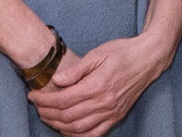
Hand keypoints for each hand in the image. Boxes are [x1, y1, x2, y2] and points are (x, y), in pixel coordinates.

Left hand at [26, 35, 171, 136]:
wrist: (148, 59)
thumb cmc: (122, 52)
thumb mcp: (97, 53)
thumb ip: (76, 69)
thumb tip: (56, 80)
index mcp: (97, 85)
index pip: (63, 99)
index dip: (44, 100)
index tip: (33, 95)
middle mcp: (104, 102)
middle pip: (67, 116)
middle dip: (47, 113)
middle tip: (37, 106)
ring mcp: (111, 112)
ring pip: (78, 128)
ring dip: (58, 125)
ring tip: (47, 117)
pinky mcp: (116, 117)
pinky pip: (94, 134)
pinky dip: (77, 136)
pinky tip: (66, 130)